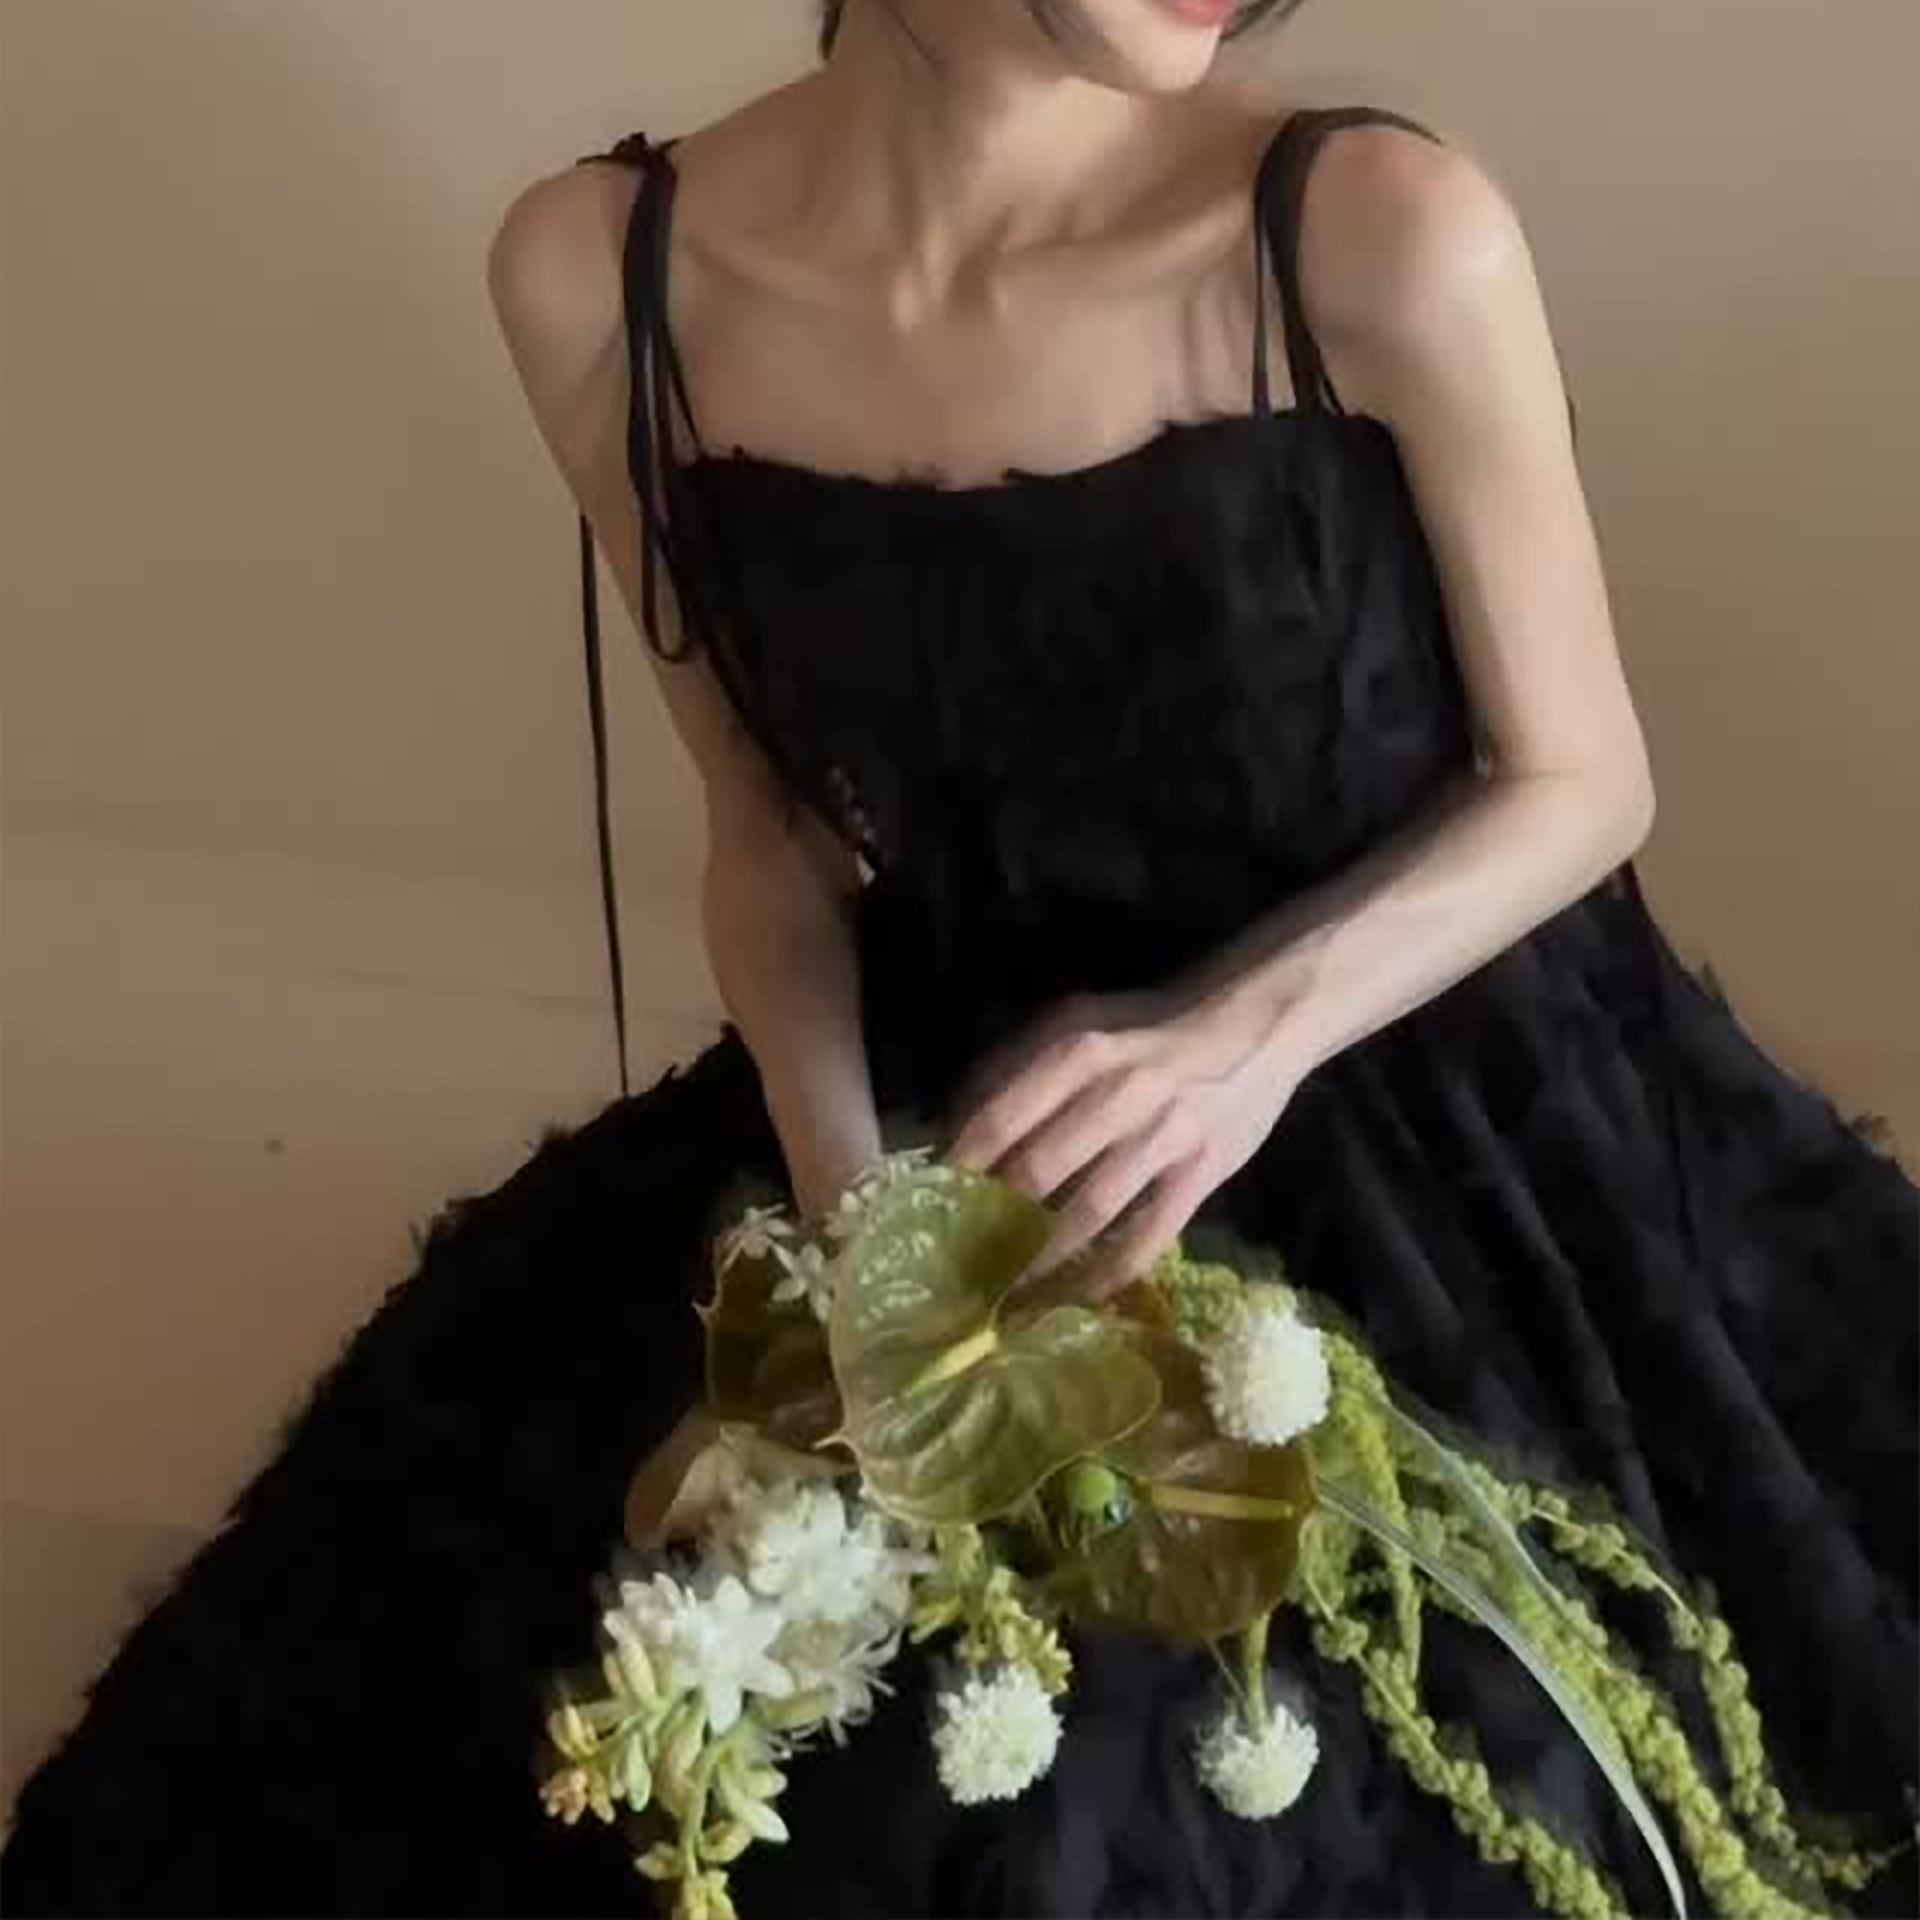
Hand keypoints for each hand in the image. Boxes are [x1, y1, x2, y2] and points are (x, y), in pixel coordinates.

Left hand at [946, 982, 1302, 1298]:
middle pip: (1038, 1172)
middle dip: (994, 1223)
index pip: (1001, 1117)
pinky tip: (1079, 1297)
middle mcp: (1119, 1093)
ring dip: (1043, 1260)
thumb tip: (950, 1130)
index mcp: (1079, 1051)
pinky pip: (1149, 1236)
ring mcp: (1165, 1136)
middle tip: (962, 1263)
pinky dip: (1110, 1272)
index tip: (933, 1206)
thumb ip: (1016, 1070)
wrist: (1254, 1027)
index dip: (962, 1168)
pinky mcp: (1202, 1174)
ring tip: (1007, 1295)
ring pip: (1089, 1212)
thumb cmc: (1148, 1031)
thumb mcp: (1079, 1024)